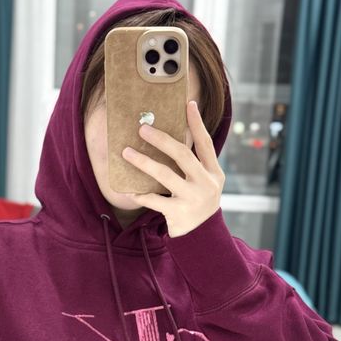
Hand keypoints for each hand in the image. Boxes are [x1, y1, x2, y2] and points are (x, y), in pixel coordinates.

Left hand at [121, 100, 225, 237]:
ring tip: (126, 152)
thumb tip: (169, 139)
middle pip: (183, 155)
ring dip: (143, 162)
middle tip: (143, 128)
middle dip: (162, 139)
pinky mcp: (178, 213)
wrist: (202, 236)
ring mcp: (192, 199)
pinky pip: (154, 200)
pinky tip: (129, 189)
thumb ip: (194, 165)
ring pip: (164, 175)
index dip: (197, 124)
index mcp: (213, 173)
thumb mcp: (204, 183)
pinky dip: (140, 194)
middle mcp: (206, 184)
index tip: (188, 104)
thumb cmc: (197, 202)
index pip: (205, 143)